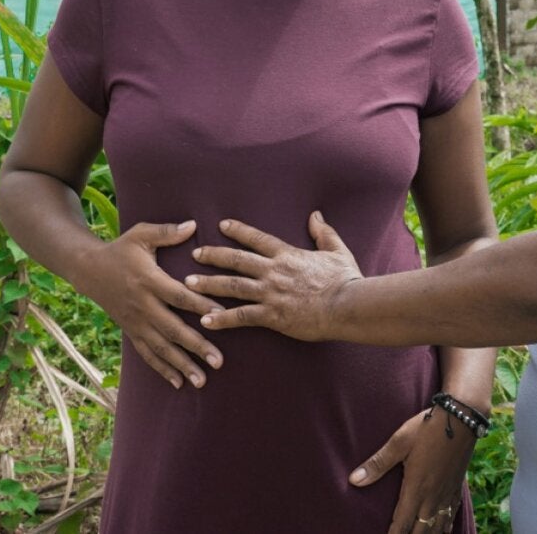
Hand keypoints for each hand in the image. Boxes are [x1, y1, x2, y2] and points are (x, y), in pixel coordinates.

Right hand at [76, 220, 224, 389]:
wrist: (89, 270)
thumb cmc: (121, 250)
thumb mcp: (141, 234)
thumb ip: (167, 231)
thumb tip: (193, 225)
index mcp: (149, 280)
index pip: (178, 295)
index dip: (199, 305)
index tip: (221, 315)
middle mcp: (143, 305)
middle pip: (173, 329)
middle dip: (196, 346)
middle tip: (218, 361)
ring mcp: (136, 322)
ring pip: (161, 348)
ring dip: (182, 365)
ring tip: (202, 381)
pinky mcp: (131, 331)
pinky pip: (147, 354)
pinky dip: (162, 369)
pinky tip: (179, 383)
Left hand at [186, 211, 362, 341]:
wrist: (348, 305)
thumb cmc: (346, 280)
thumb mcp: (337, 250)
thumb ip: (323, 232)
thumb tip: (315, 215)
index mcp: (287, 255)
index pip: (257, 239)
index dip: (238, 231)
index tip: (221, 225)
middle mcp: (273, 271)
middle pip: (236, 260)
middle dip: (213, 256)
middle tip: (194, 254)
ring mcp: (270, 293)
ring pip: (232, 286)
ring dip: (208, 284)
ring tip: (188, 283)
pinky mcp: (272, 315)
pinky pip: (241, 316)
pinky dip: (222, 319)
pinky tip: (205, 321)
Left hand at [352, 408, 472, 533]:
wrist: (461, 419)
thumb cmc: (427, 429)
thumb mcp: (399, 443)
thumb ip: (377, 464)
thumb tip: (353, 480)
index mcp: (416, 488)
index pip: (402, 523)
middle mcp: (433, 497)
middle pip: (421, 531)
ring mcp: (447, 494)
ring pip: (438, 528)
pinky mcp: (456, 488)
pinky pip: (451, 517)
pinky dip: (445, 528)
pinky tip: (441, 531)